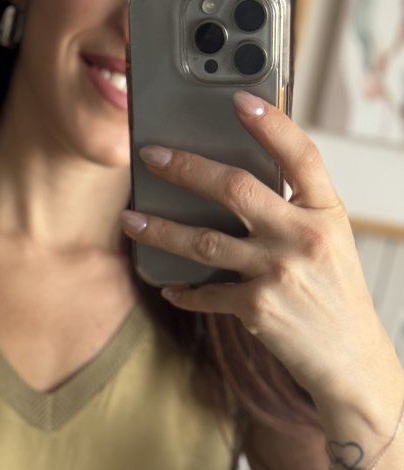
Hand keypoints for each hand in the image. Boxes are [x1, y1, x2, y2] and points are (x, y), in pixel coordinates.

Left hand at [120, 91, 389, 406]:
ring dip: (160, 230)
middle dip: (186, 168)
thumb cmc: (335, 295)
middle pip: (234, 188)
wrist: (348, 358)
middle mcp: (301, 237)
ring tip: (131, 220)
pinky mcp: (256, 307)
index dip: (272, 124)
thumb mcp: (330, 242)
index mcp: (325, 213)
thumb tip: (236, 187)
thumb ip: (294, 213)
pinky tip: (168, 288)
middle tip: (151, 156)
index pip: (300, 155)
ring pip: (204, 241)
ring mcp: (276, 272)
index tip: (240, 101)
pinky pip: (206, 293)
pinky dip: (184, 291)